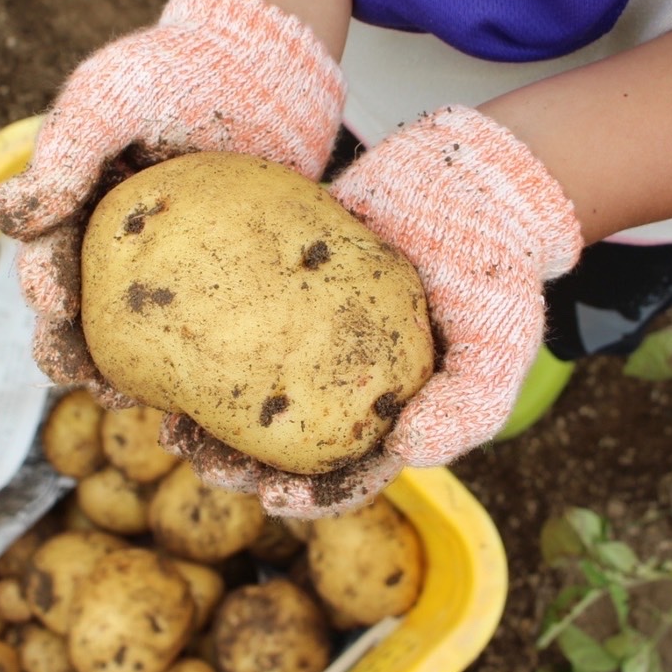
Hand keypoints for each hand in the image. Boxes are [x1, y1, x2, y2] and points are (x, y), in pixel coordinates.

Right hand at [0, 0, 344, 396]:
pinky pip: (206, 331)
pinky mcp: (225, 280)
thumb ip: (64, 152)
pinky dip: (196, 365)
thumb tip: (8, 218)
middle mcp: (116, 246)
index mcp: (77, 206)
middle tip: (80, 376)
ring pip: (137, 335)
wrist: (262, 65)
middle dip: (70, 351)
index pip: (47, 258)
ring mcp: (173, 268)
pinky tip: (202, 395)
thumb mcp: (107, 98)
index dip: (44, 286)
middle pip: (81, 312)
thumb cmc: (172, 70)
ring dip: (123, 371)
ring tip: (129, 398)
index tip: (55, 306)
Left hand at [165, 105, 583, 517]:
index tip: (273, 500)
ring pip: (251, 388)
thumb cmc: (496, 261)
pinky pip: (238, 321)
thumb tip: (410, 455)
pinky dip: (205, 343)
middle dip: (243, 465)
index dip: (312, 497)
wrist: (472, 172)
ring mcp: (312, 331)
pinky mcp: (285, 282)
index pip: (350, 470)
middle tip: (205, 465)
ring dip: (212, 417)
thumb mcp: (501, 342)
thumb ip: (468, 405)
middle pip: (286, 440)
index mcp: (396, 407)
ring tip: (174, 427)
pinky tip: (170, 352)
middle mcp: (347, 377)